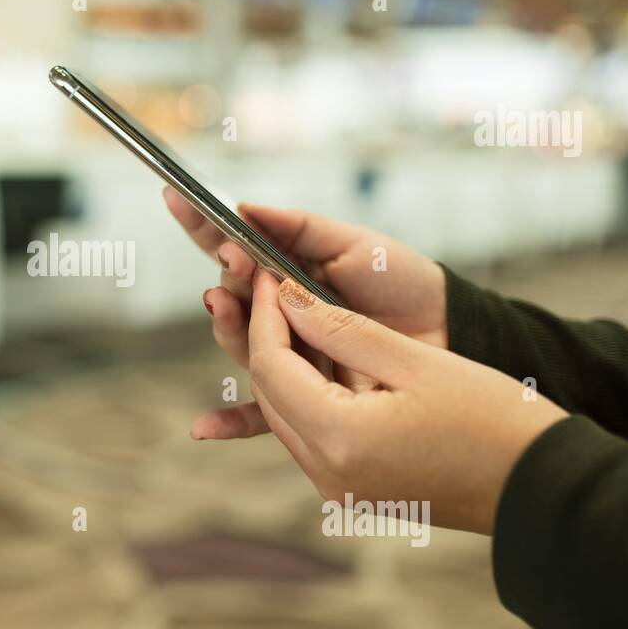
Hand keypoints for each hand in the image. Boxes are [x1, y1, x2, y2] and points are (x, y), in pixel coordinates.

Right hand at [163, 187, 446, 438]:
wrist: (450, 331)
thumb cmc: (401, 281)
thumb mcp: (353, 245)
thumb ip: (299, 229)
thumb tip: (244, 209)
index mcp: (285, 272)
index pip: (232, 248)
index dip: (204, 228)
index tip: (177, 200)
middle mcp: (278, 312)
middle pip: (232, 298)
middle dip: (227, 280)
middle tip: (234, 266)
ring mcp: (289, 353)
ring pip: (241, 345)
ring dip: (225, 326)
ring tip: (221, 305)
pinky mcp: (304, 394)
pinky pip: (264, 413)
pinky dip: (232, 422)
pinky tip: (205, 428)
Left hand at [247, 271, 565, 533]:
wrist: (542, 485)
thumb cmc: (494, 419)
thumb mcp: (415, 361)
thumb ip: (341, 328)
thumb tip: (288, 298)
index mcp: (340, 438)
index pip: (270, 366)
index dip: (266, 315)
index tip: (271, 274)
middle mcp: (327, 474)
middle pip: (270, 392)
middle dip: (268, 338)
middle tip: (278, 288)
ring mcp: (338, 489)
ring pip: (285, 414)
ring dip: (288, 366)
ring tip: (302, 314)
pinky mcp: (354, 491)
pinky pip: (311, 435)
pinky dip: (311, 394)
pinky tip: (329, 359)